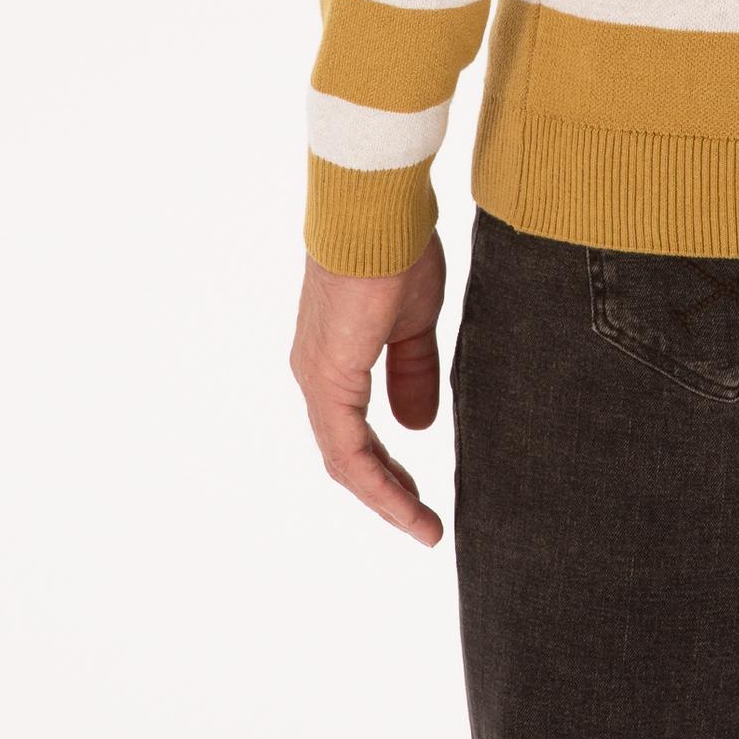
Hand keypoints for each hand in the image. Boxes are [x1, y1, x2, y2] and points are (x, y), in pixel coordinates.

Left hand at [291, 232, 447, 543]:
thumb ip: (413, 371)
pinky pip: (348, 449)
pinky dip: (377, 483)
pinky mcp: (327, 379)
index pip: (355, 431)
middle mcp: (316, 373)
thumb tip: (417, 425)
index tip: (420, 494)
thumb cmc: (396, 250)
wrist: (378, 211)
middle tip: (422, 520)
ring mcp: (317, 378)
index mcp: (335, 358)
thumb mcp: (414, 321)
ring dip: (384, 496)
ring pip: (344, 459)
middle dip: (386, 490)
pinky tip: (406, 504)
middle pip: (346, 453)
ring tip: (423, 526)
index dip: (388, 467)